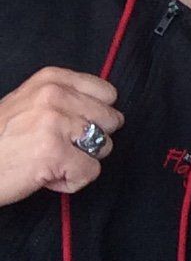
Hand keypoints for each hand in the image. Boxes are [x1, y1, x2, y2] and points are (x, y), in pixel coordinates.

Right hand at [0, 67, 123, 205]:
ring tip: (49, 160)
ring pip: (103, 146)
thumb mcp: (29, 102)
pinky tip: (46, 176)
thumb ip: (65, 97)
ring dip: (80, 161)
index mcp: (51, 79)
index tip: (74, 126)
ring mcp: (55, 123)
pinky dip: (71, 181)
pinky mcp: (54, 152)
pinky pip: (90, 171)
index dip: (96, 116)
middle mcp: (54, 95)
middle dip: (89, 140)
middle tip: (57, 147)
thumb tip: (106, 106)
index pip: (108, 94)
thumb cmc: (1, 140)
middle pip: (110, 121)